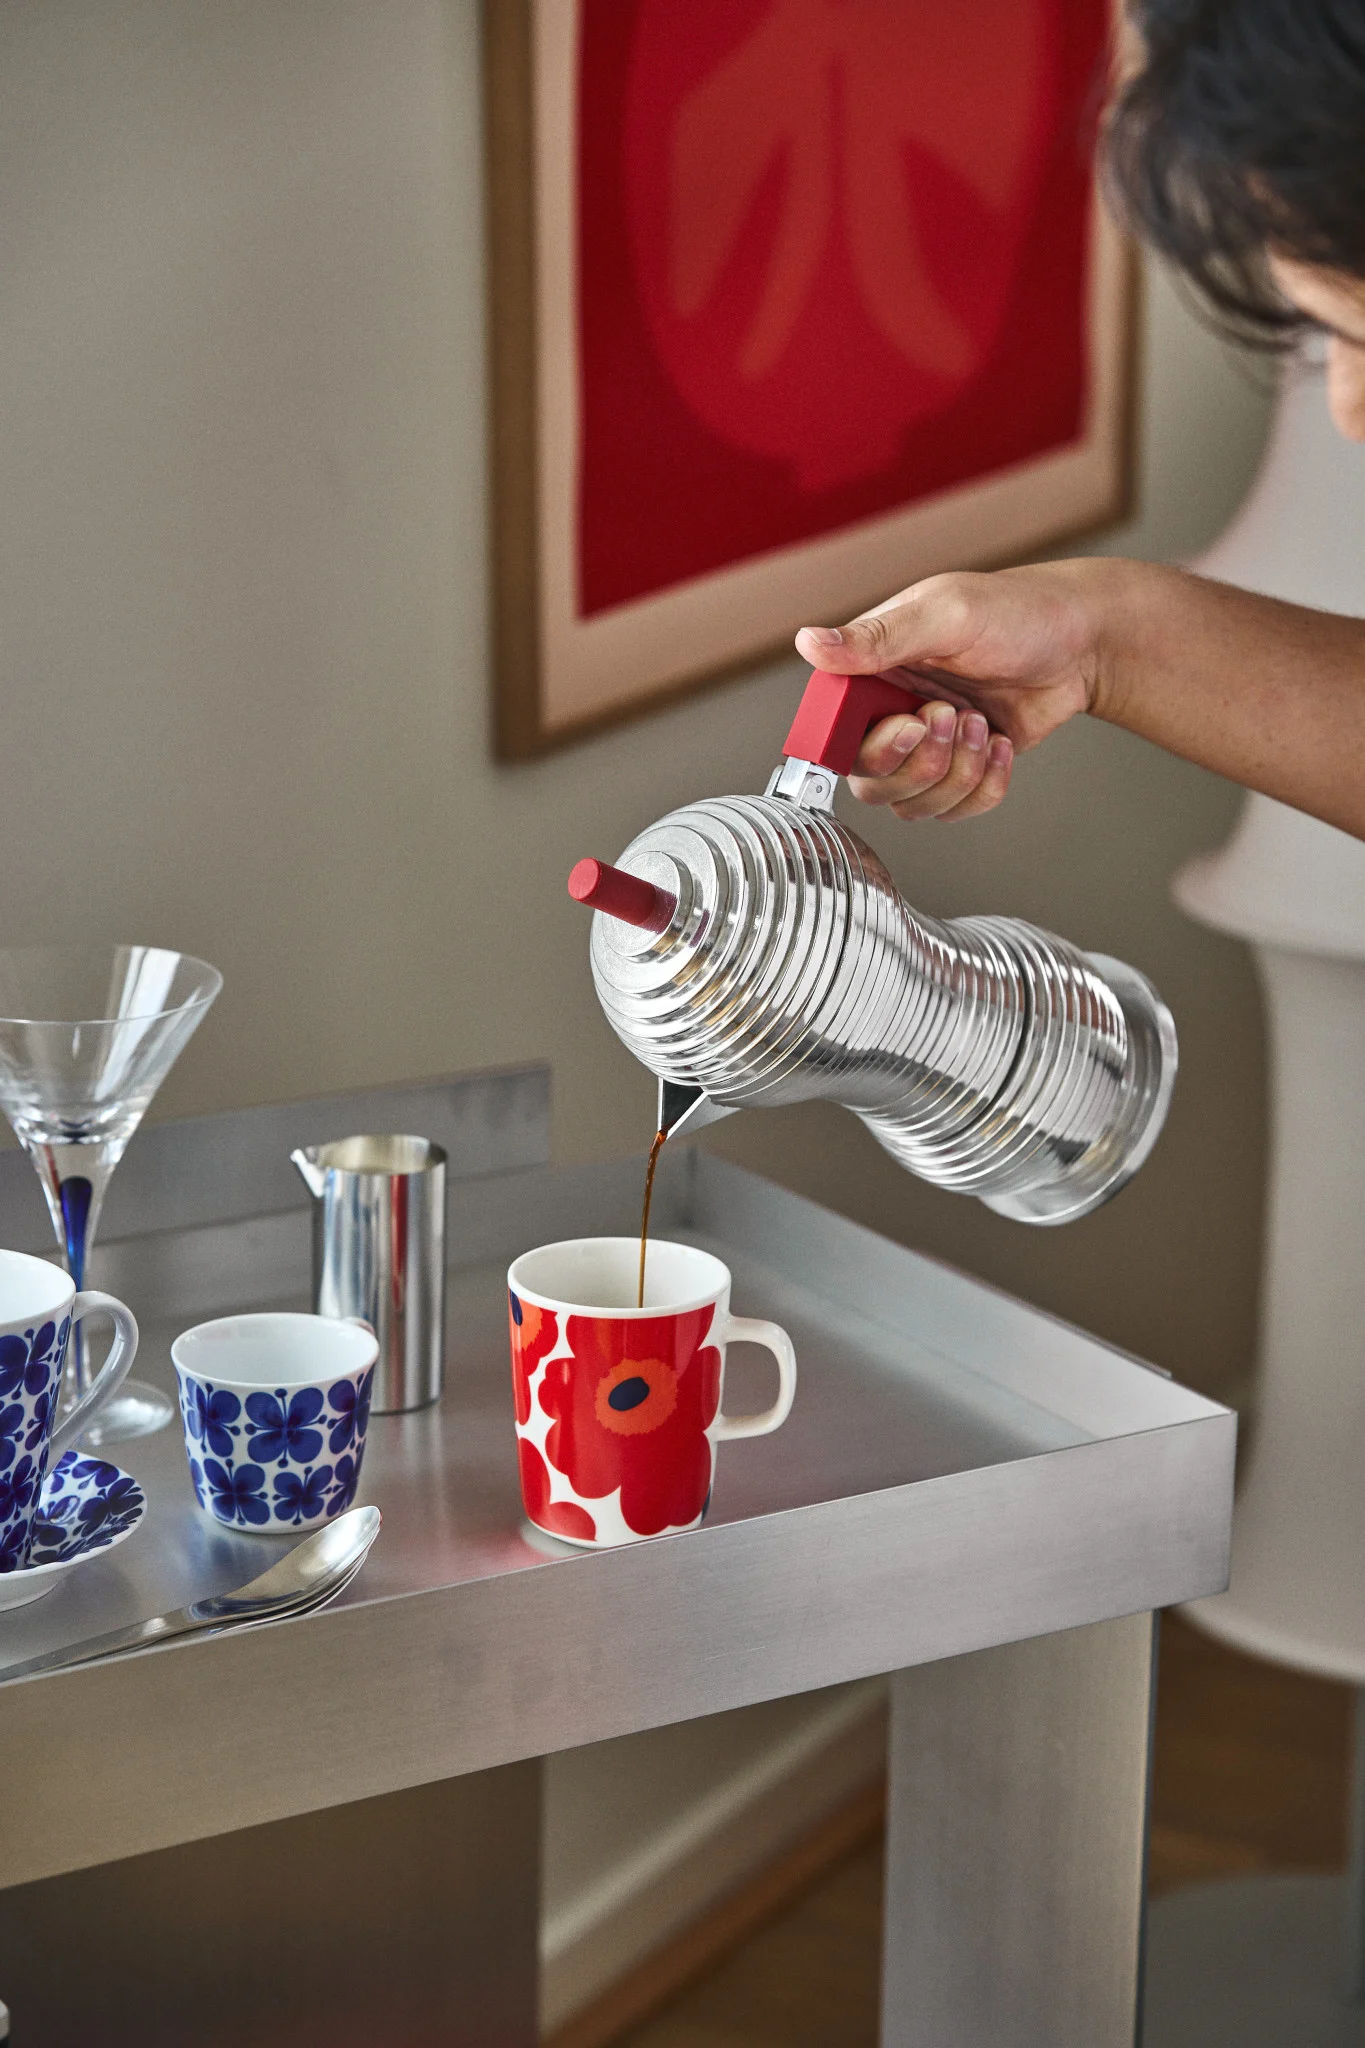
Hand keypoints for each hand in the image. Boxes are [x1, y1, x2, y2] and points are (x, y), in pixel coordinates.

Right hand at [795, 560, 1125, 820]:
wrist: (1083, 640)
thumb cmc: (1017, 612)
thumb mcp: (946, 614)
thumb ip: (877, 637)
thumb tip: (808, 643)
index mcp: (871, 671)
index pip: (833, 734)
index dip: (868, 745)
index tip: (910, 724)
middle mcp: (889, 712)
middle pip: (870, 782)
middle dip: (922, 762)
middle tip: (955, 716)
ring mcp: (926, 746)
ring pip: (912, 805)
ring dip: (957, 773)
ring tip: (983, 724)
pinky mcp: (961, 769)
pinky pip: (954, 810)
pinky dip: (984, 787)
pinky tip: (999, 743)